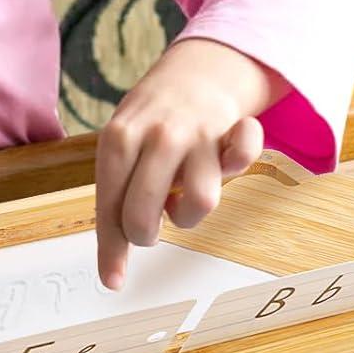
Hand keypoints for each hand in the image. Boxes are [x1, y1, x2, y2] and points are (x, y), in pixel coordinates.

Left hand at [95, 39, 286, 289]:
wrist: (194, 71)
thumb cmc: (152, 121)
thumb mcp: (121, 146)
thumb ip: (117, 196)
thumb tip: (112, 273)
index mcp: (117, 141)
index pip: (109, 207)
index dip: (112, 249)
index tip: (112, 281)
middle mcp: (155, 137)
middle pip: (144, 217)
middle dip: (145, 234)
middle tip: (150, 224)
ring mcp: (195, 135)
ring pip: (198, 205)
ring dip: (188, 213)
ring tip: (181, 192)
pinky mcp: (232, 132)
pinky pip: (245, 156)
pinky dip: (241, 158)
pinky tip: (224, 158)